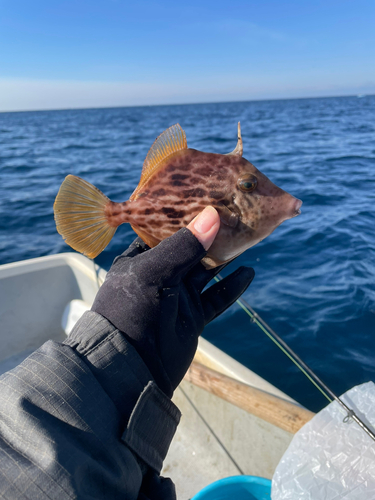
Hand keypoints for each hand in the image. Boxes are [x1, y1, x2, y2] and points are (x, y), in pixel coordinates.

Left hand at [92, 207, 254, 396]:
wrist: (130, 369)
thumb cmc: (130, 312)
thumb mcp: (153, 273)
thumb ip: (183, 246)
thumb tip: (212, 215)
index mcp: (141, 259)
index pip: (166, 230)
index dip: (186, 216)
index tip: (209, 199)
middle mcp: (161, 275)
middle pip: (191, 249)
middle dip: (211, 235)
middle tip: (236, 216)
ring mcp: (178, 296)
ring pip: (207, 271)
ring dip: (225, 257)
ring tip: (246, 238)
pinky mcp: (193, 317)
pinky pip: (217, 297)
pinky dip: (232, 286)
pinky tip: (248, 272)